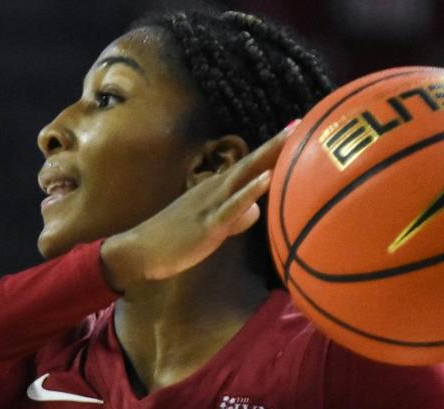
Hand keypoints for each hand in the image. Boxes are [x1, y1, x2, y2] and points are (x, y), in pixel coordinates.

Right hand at [99, 122, 296, 292]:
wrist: (140, 249)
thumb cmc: (174, 240)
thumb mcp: (210, 225)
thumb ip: (235, 217)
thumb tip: (256, 211)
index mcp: (216, 189)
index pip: (249, 165)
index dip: (272, 150)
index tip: (295, 131)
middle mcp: (216, 189)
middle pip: (251, 162)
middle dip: (277, 143)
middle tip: (303, 123)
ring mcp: (211, 204)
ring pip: (244, 175)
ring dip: (268, 156)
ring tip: (291, 138)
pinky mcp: (208, 224)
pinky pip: (233, 205)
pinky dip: (251, 190)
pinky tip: (267, 178)